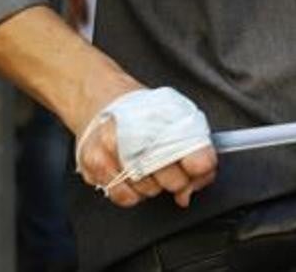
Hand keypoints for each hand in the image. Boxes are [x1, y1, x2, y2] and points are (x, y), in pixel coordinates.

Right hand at [74, 90, 217, 208]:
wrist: (102, 99)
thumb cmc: (142, 110)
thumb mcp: (178, 116)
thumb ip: (196, 148)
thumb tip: (199, 181)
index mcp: (166, 119)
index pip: (199, 160)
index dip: (202, 170)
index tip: (198, 169)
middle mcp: (137, 135)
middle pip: (175, 180)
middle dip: (178, 178)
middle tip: (170, 165)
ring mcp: (113, 151)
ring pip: (151, 191)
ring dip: (154, 184)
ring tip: (146, 163)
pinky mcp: (94, 165)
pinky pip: (125, 197)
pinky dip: (133, 192)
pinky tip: (131, 174)